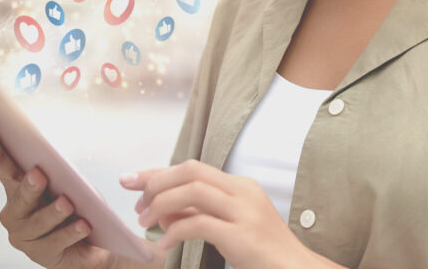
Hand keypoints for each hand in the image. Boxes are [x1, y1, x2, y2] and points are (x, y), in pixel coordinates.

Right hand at [0, 117, 114, 268]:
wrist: (94, 242)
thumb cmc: (77, 205)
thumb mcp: (67, 182)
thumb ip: (56, 171)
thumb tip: (52, 158)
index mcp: (16, 187)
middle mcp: (15, 212)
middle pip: (18, 196)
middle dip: (29, 185)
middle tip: (39, 174)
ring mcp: (25, 236)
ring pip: (39, 221)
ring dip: (54, 211)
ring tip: (69, 203)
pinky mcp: (42, 254)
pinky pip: (56, 241)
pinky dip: (70, 232)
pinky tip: (83, 225)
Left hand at [120, 159, 314, 268]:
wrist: (295, 268)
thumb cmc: (262, 250)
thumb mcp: (229, 224)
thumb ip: (200, 213)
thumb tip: (163, 209)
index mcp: (239, 185)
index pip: (192, 167)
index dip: (158, 172)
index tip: (132, 179)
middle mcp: (242, 191)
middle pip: (190, 171)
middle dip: (155, 183)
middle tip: (137, 205)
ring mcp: (244, 211)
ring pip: (191, 191)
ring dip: (161, 204)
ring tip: (146, 223)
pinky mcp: (241, 235)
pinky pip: (198, 224)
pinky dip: (174, 232)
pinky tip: (164, 245)